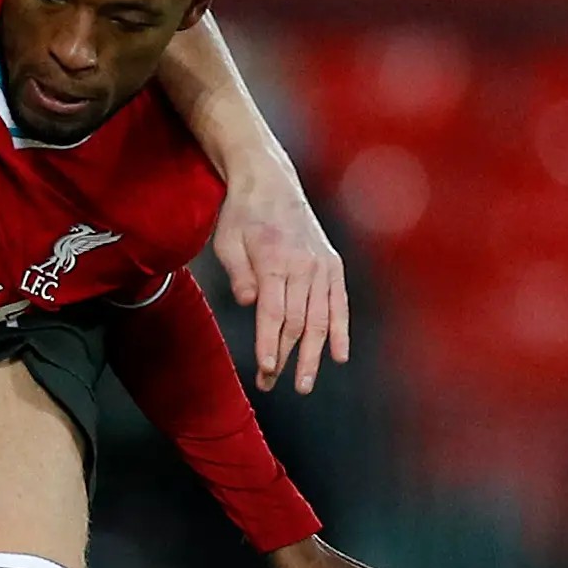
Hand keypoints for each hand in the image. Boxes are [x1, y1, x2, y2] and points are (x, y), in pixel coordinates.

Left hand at [210, 173, 351, 391]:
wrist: (270, 183)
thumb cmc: (242, 215)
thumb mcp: (227, 240)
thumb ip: (238, 273)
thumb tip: (249, 303)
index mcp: (275, 261)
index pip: (274, 313)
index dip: (270, 344)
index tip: (266, 369)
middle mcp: (304, 266)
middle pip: (297, 322)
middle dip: (285, 357)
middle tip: (272, 384)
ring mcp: (321, 265)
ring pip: (320, 319)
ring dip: (313, 354)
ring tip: (305, 383)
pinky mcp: (332, 264)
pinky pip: (340, 303)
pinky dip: (340, 330)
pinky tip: (339, 356)